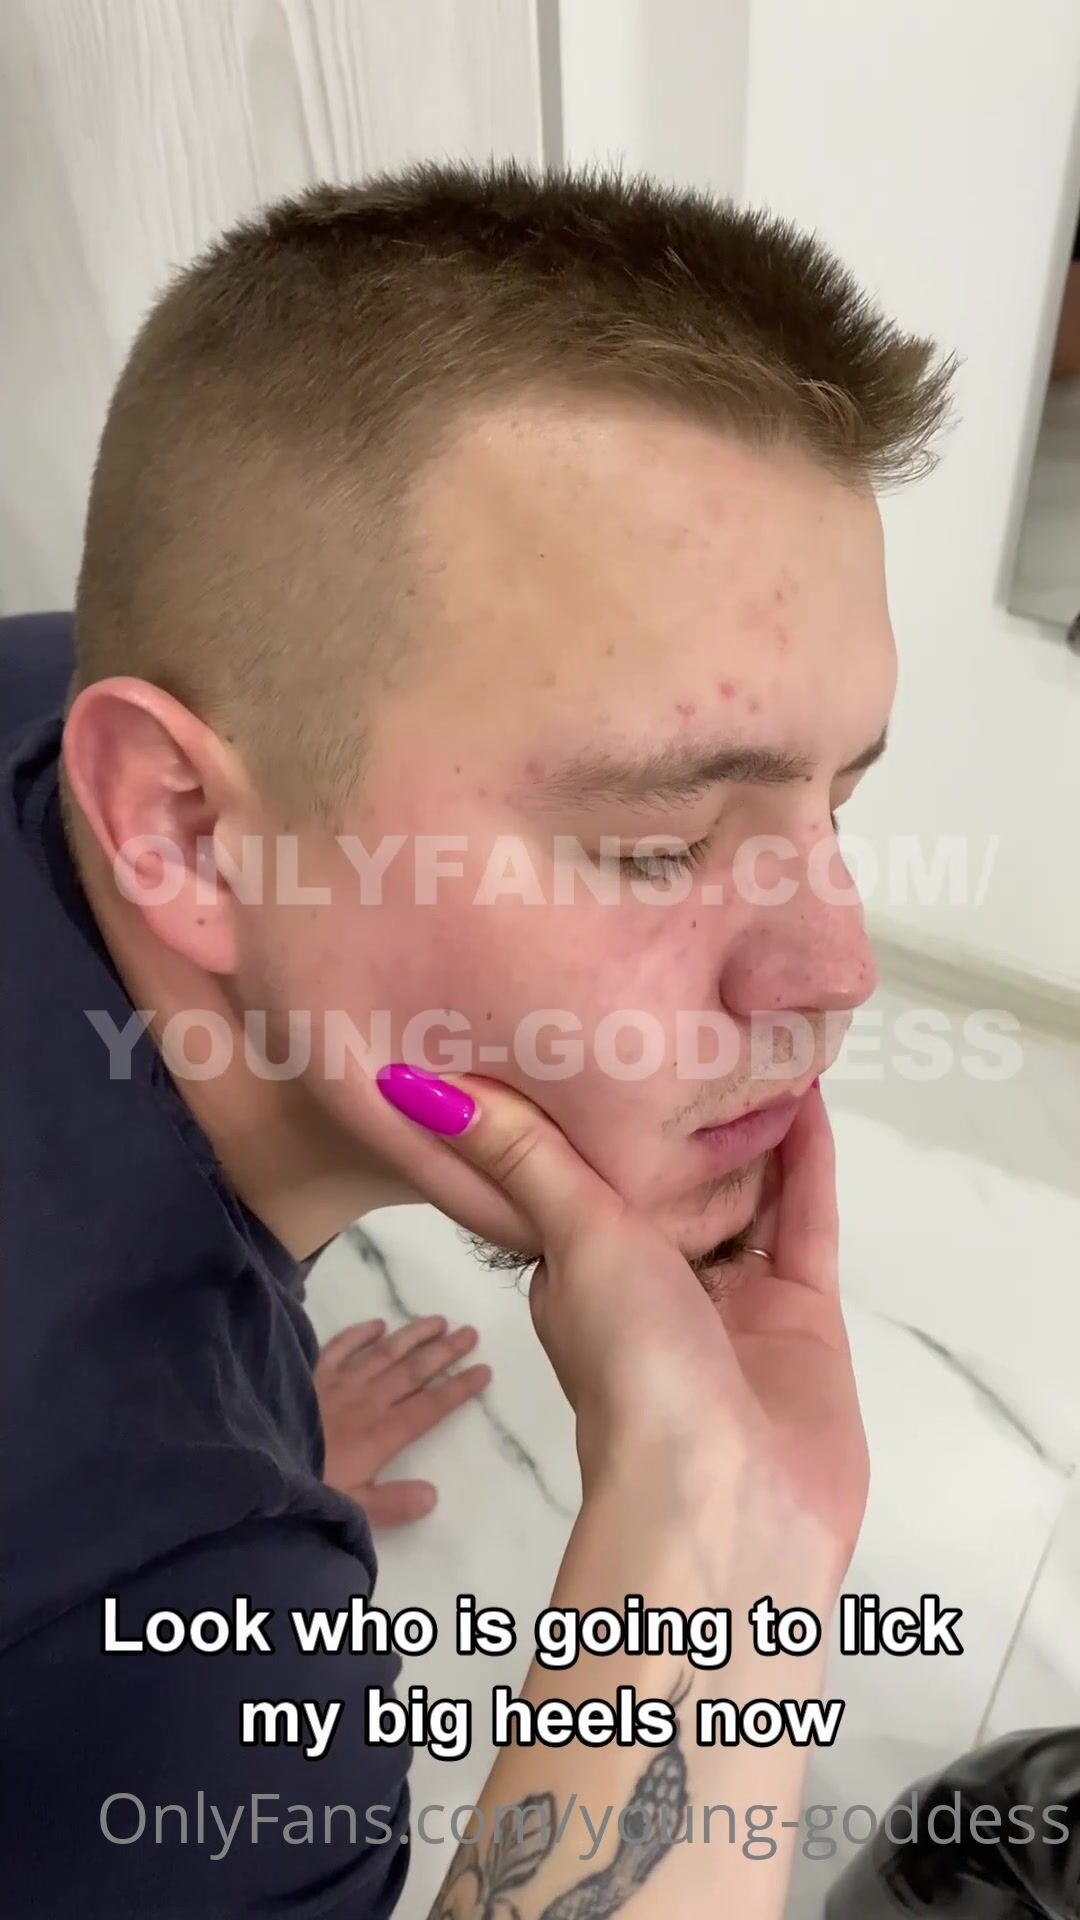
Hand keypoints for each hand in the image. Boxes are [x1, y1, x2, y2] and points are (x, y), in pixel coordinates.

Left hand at [314, 1313, 490, 1523]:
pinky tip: (376, 1323)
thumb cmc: (307, 1488)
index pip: (430, 1406)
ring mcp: (338, 1383)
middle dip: (445, 1351)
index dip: (459, 1388)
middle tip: (470, 1332)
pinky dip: (359, 1334)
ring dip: (412, 1336)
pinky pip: (339, 1347)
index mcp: (382, 1434)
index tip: (484, 1370)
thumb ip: (393, 1503)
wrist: (256, 1462)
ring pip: (384, 1353)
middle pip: (413, 1371)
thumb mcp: (353, 1509)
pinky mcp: (310, 1374)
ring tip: (438, 1320)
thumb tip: (433, 1495)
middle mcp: (367, 1401)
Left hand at [375, 1066, 866, 1578]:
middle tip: (697, 1011)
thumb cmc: (631, 1366)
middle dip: (687, 1112)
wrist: (726, 1500)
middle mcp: (657, 1286)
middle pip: (677, 1183)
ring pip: (747, 1196)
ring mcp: (735, 1304)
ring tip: (763, 1033)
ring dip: (755, 1126)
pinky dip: (807, 1161)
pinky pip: (804, 1220)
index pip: (588, 1175)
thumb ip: (517, 1155)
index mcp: (586, 1273)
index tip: (597, 1026)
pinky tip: (809, 1090)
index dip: (598, 1109)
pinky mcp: (804, 1317)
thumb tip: (407, 1081)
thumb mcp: (570, 1239)